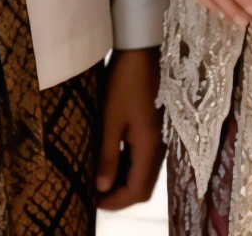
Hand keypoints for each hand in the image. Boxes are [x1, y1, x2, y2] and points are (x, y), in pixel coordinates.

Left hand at [95, 48, 162, 209]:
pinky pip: (144, 158)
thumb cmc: (124, 83)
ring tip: (99, 177)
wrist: (141, 51)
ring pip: (144, 173)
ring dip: (123, 180)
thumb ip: (108, 154)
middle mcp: (159, 148)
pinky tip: (111, 158)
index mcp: (149, 148)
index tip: (92, 201)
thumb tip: (102, 187)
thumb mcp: (110, 119)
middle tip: (94, 193)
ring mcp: (159, 138)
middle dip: (120, 195)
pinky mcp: (155, 129)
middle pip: (143, 187)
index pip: (137, 191)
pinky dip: (128, 166)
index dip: (115, 202)